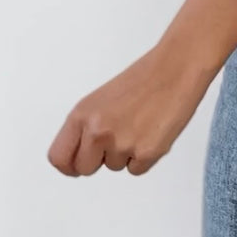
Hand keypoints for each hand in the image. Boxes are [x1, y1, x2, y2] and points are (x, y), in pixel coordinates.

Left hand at [47, 41, 214, 176]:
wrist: (177, 67)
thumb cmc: (144, 78)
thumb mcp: (102, 99)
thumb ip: (87, 126)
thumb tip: (79, 154)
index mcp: (82, 114)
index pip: (59, 157)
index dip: (70, 163)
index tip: (78, 162)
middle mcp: (97, 131)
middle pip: (85, 168)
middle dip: (99, 159)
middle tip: (117, 136)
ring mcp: (121, 144)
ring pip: (114, 167)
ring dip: (126, 153)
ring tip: (140, 123)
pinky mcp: (146, 153)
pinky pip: (137, 169)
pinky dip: (144, 157)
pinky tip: (152, 130)